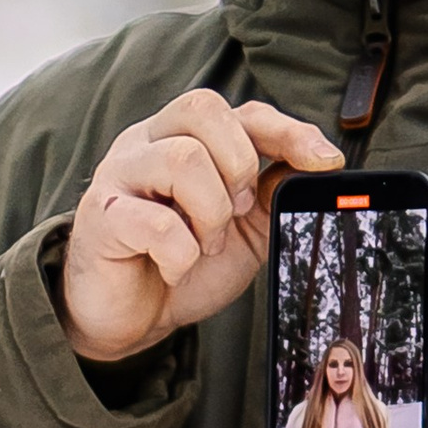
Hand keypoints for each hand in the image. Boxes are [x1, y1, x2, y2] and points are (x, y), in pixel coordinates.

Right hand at [58, 91, 343, 364]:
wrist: (129, 317)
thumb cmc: (182, 261)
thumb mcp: (244, 228)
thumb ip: (272, 192)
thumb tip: (320, 164)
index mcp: (181, 137)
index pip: (239, 110)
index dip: (287, 130)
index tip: (326, 163)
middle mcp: (146, 143)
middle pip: (202, 109)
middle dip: (240, 164)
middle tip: (240, 212)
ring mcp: (118, 175)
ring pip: (183, 160)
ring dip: (212, 213)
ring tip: (205, 245)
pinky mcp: (102, 217)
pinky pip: (158, 223)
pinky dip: (181, 254)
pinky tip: (175, 268)